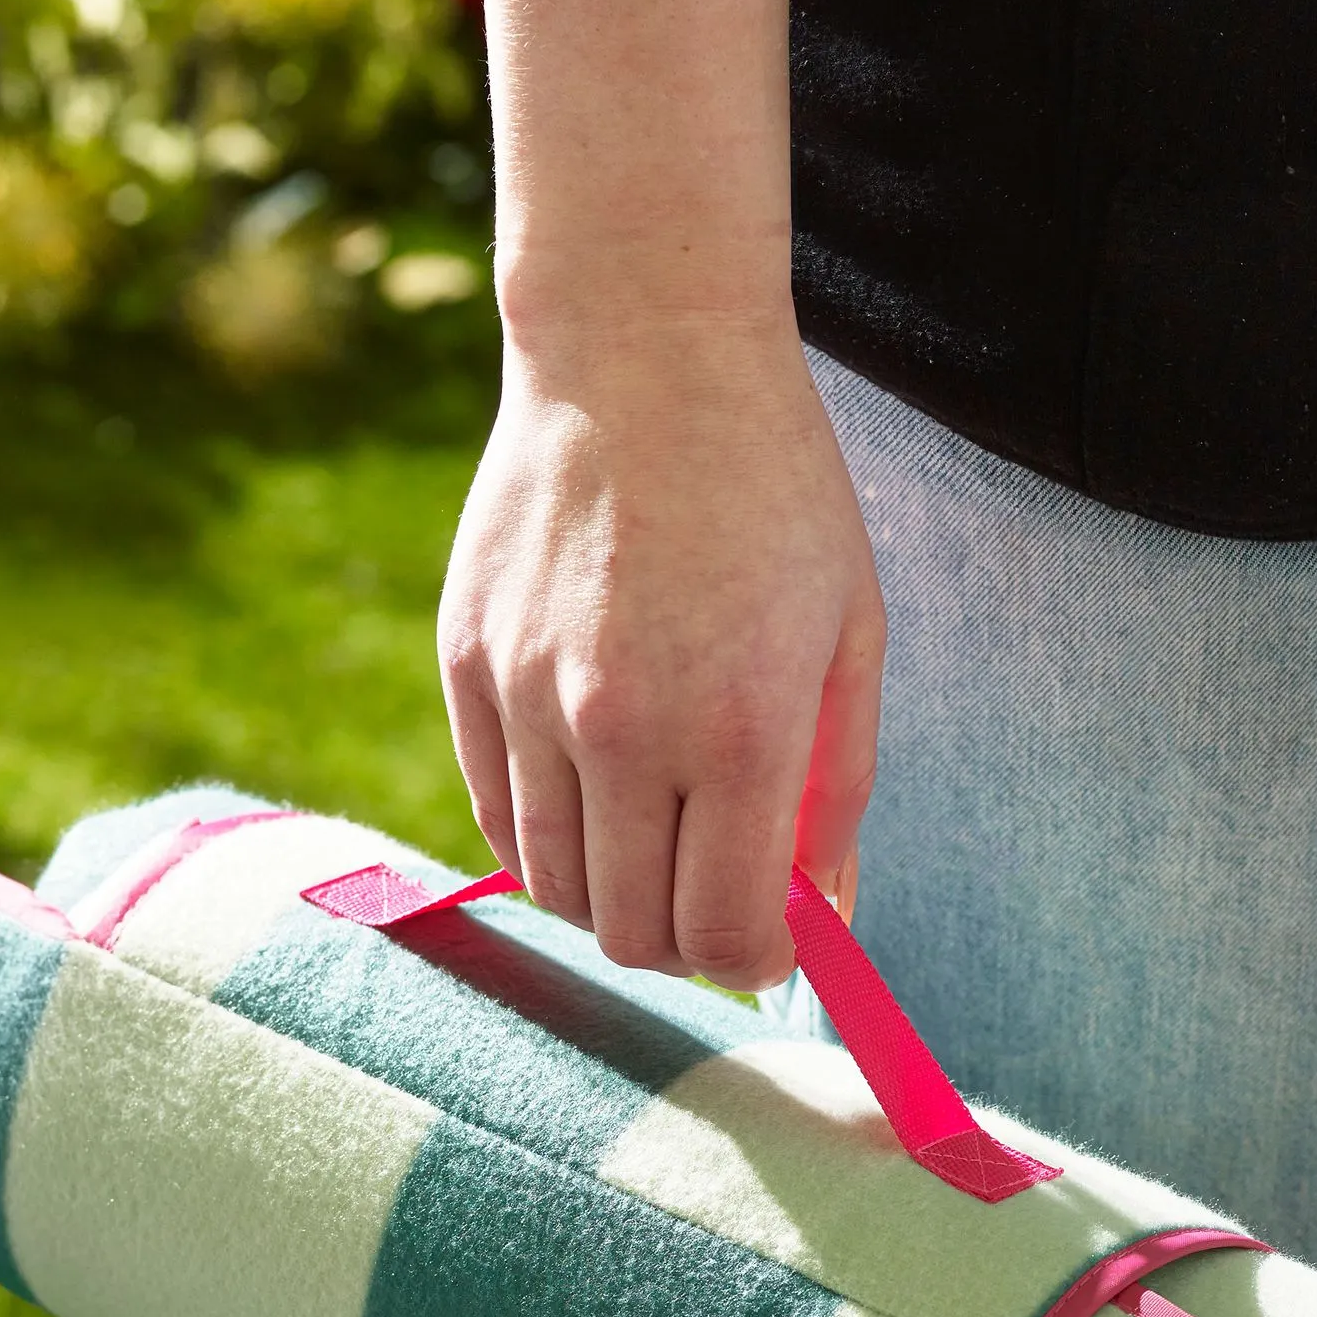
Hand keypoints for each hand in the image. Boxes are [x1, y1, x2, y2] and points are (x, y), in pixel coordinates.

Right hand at [437, 312, 884, 988]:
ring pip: (557, 890)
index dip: (755, 965)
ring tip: (655, 841)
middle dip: (685, 945)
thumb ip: (840, 792)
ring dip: (611, 898)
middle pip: (634, 935)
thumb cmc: (773, 491)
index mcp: (741, 729)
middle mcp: (625, 730)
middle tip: (714, 896)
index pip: (728, 936)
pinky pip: (498, 817)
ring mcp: (530, 700)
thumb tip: (827, 922)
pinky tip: (593, 795)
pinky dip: (546, 838)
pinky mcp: (467, 666)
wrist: (642, 350)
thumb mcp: (848, 635)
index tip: (771, 941)